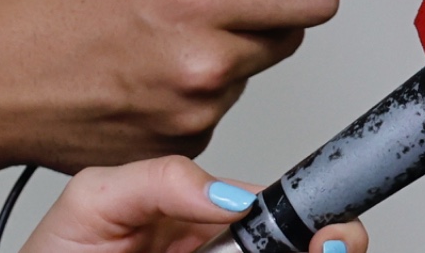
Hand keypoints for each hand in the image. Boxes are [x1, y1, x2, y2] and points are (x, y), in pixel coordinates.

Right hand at [0, 0, 343, 172]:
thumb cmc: (40, 6)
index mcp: (196, 3)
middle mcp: (202, 70)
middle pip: (289, 32)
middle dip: (257, 8)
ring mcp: (192, 119)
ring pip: (250, 70)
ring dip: (221, 50)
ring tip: (152, 34)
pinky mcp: (177, 151)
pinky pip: (215, 108)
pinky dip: (192, 90)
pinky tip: (141, 71)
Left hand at [19, 159, 368, 252]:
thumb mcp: (95, 201)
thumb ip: (161, 179)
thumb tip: (233, 193)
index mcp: (201, 217)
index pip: (274, 210)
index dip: (312, 217)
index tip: (329, 230)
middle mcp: (218, 252)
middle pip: (294, 246)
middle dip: (329, 244)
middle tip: (328, 247)